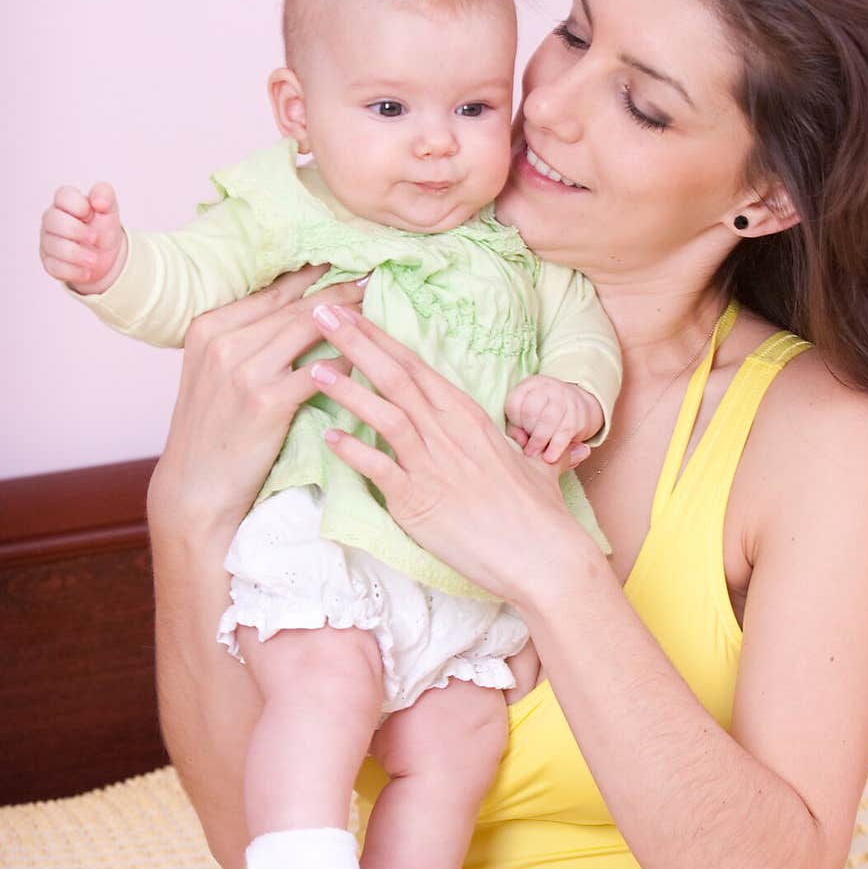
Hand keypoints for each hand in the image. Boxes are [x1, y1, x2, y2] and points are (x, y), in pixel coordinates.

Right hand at [40, 183, 127, 293]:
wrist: (105, 256)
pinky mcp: (49, 262)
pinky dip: (74, 271)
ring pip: (53, 246)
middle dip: (76, 231)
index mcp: (65, 202)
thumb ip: (105, 195)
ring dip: (78, 255)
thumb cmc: (102, 228)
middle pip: (53, 220)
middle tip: (94, 238)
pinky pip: (55, 267)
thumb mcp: (109, 209)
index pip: (63, 195)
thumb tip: (99, 200)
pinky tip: (86, 272)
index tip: (91, 214)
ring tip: (94, 260)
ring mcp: (48, 241)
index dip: (79, 206)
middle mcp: (52, 219)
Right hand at [146, 270, 368, 545]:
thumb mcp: (212, 375)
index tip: (343, 265)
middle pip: (294, 306)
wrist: (195, 489)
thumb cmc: (211, 435)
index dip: (311, 277)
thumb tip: (293, 314)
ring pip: (308, 329)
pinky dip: (345, 362)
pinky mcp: (264, 401)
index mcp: (208, 328)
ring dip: (348, 319)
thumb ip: (243, 342)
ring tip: (376, 308)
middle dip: (338, 290)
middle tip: (372, 278)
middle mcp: (222, 341)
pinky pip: (318, 370)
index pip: (271, 292)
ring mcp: (242, 370)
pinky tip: (366, 358)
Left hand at [307, 304, 597, 607]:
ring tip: (313, 369)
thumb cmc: (540, 514)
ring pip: (384, 413)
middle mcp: (448, 432)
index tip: (354, 313)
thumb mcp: (534, 467)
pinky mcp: (418, 500)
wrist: (542, 556)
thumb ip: (525, 450)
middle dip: (355, 342)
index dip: (382, 338)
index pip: (416, 366)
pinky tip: (329, 438)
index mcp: (468, 416)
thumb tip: (553, 446)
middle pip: (395, 376)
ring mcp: (432, 464)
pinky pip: (378, 468)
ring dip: (347, 390)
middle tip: (322, 313)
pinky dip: (352, 451)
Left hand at [505, 375, 601, 463]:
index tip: (518, 436)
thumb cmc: (544, 415)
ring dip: (539, 441)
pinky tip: (550, 458)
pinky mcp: (578, 414)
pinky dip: (556, 447)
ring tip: (535, 455)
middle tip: (526, 450)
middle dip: (527, 433)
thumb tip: (520, 443)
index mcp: (529, 386)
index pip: (515, 402)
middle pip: (531, 411)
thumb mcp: (524, 417)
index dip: (514, 423)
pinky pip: (564, 432)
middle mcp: (547, 388)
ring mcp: (564, 398)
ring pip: (548, 421)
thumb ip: (515, 430)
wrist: (580, 406)